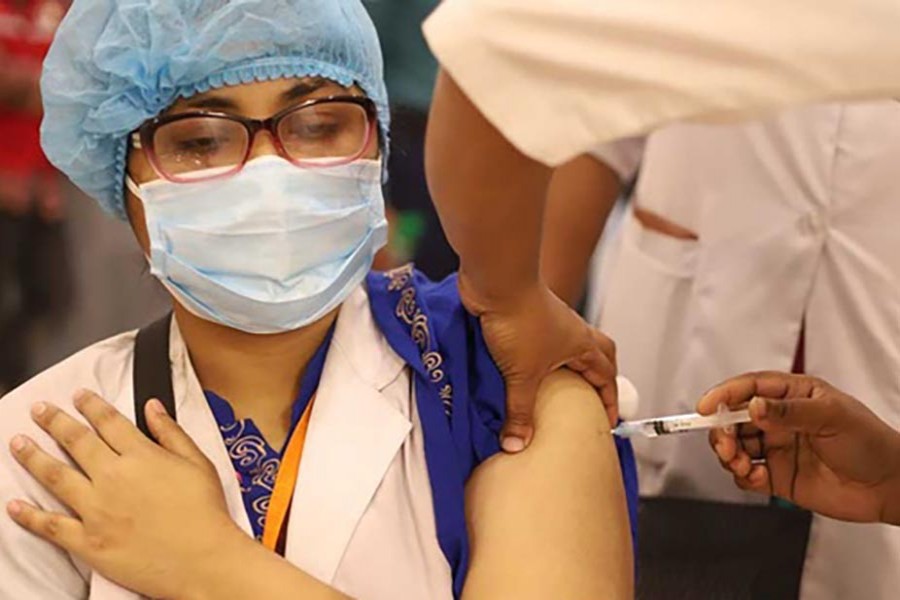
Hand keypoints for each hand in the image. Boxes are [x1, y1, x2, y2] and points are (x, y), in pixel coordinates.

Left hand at [6, 390, 249, 599]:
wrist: (203, 560)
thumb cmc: (206, 513)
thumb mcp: (198, 463)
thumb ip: (171, 432)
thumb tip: (152, 407)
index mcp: (141, 456)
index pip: (108, 422)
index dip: (91, 405)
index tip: (79, 396)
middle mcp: (113, 478)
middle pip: (76, 442)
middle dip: (55, 421)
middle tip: (39, 410)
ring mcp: (96, 510)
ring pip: (55, 476)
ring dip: (32, 457)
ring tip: (18, 443)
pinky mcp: (88, 541)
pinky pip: (50, 525)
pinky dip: (29, 515)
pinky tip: (14, 505)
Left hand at [459, 275, 617, 451]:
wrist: (495, 283)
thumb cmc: (520, 319)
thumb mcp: (522, 375)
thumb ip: (521, 411)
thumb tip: (518, 443)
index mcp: (581, 344)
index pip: (606, 376)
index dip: (609, 399)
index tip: (608, 420)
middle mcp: (570, 331)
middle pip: (598, 353)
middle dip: (599, 376)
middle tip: (592, 397)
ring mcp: (550, 322)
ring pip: (567, 346)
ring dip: (567, 364)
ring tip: (555, 387)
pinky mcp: (527, 317)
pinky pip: (541, 341)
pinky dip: (539, 356)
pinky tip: (522, 369)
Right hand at [699, 372, 899, 524]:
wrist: (890, 486)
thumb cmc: (870, 442)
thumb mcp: (832, 417)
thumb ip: (790, 412)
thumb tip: (753, 407)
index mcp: (792, 395)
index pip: (749, 388)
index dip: (724, 394)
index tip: (706, 407)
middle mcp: (779, 420)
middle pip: (733, 419)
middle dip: (721, 430)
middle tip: (724, 444)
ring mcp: (777, 448)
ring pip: (735, 447)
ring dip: (728, 454)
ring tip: (738, 463)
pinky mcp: (777, 477)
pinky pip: (746, 475)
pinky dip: (742, 476)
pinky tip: (754, 477)